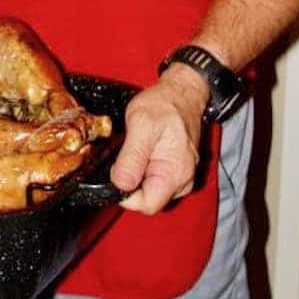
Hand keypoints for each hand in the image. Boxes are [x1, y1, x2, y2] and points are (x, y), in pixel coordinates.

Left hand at [110, 66, 207, 213]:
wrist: (181, 93)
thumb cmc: (164, 105)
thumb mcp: (141, 124)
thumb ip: (131, 158)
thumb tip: (120, 185)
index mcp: (175, 174)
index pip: (147, 205)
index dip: (125, 195)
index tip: (116, 173)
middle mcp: (182, 181)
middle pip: (148, 200)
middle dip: (131, 183)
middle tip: (127, 153)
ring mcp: (181, 177)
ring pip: (150, 191)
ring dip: (137, 175)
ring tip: (137, 148)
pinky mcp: (176, 171)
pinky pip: (155, 180)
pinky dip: (144, 170)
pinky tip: (143, 151)